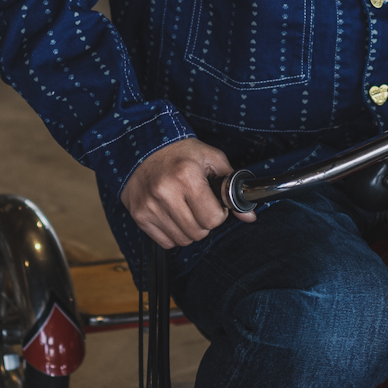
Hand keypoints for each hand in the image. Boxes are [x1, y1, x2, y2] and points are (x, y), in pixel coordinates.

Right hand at [121, 138, 254, 248]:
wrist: (143, 145)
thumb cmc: (180, 152)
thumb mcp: (212, 159)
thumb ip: (232, 187)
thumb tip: (249, 215)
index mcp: (186, 176)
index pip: (213, 219)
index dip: (219, 213)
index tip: (213, 202)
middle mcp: (165, 192)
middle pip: (198, 233)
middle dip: (204, 222)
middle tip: (198, 204)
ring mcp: (149, 206)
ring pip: (183, 240)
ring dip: (189, 229)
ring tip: (185, 208)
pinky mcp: (138, 216)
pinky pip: (166, 242)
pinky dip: (173, 233)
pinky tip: (171, 214)